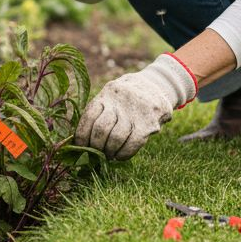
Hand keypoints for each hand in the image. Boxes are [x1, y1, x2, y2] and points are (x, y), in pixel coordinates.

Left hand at [75, 54, 196, 160]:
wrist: (159, 85)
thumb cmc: (128, 97)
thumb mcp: (113, 95)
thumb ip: (100, 112)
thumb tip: (81, 141)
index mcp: (107, 93)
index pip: (89, 116)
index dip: (82, 136)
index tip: (81, 146)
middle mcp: (120, 101)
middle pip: (101, 129)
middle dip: (96, 146)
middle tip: (95, 153)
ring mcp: (135, 112)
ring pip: (116, 138)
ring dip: (109, 151)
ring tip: (108, 155)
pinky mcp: (148, 124)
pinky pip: (132, 144)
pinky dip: (123, 154)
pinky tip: (120, 156)